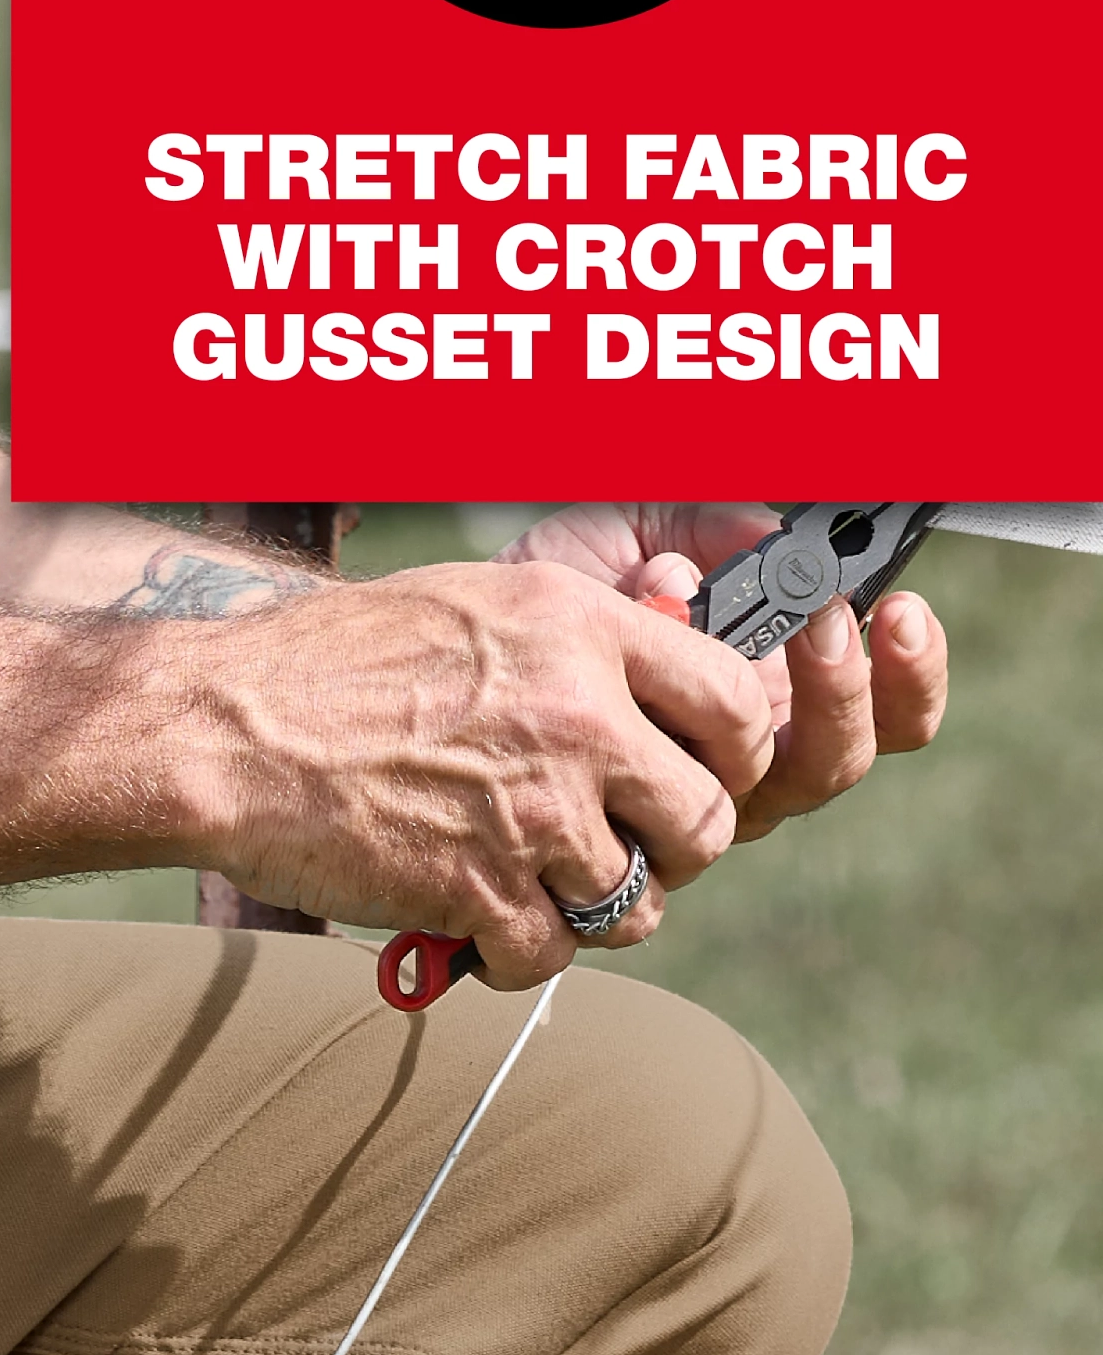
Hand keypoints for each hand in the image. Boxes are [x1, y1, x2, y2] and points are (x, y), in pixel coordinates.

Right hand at [180, 562, 774, 987]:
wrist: (223, 731)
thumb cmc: (326, 662)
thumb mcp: (473, 608)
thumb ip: (572, 645)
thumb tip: (639, 676)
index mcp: (584, 634)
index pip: (738, 705)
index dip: (733, 756)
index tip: (696, 776)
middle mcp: (578, 720)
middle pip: (705, 820)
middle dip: (671, 851)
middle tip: (617, 853)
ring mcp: (533, 811)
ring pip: (634, 903)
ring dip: (591, 913)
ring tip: (535, 896)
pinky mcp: (477, 890)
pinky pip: (549, 955)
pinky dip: (519, 959)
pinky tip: (479, 937)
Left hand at [507, 503, 948, 836]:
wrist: (449, 643)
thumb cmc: (549, 591)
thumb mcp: (632, 528)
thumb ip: (708, 525)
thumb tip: (772, 535)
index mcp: (764, 689)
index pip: (880, 704)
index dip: (907, 671)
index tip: (899, 609)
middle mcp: (739, 755)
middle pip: (836, 760)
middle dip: (850, 691)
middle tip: (832, 621)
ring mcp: (688, 798)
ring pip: (782, 793)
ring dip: (799, 717)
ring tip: (783, 645)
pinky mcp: (629, 828)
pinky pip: (684, 825)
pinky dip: (691, 768)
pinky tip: (675, 711)